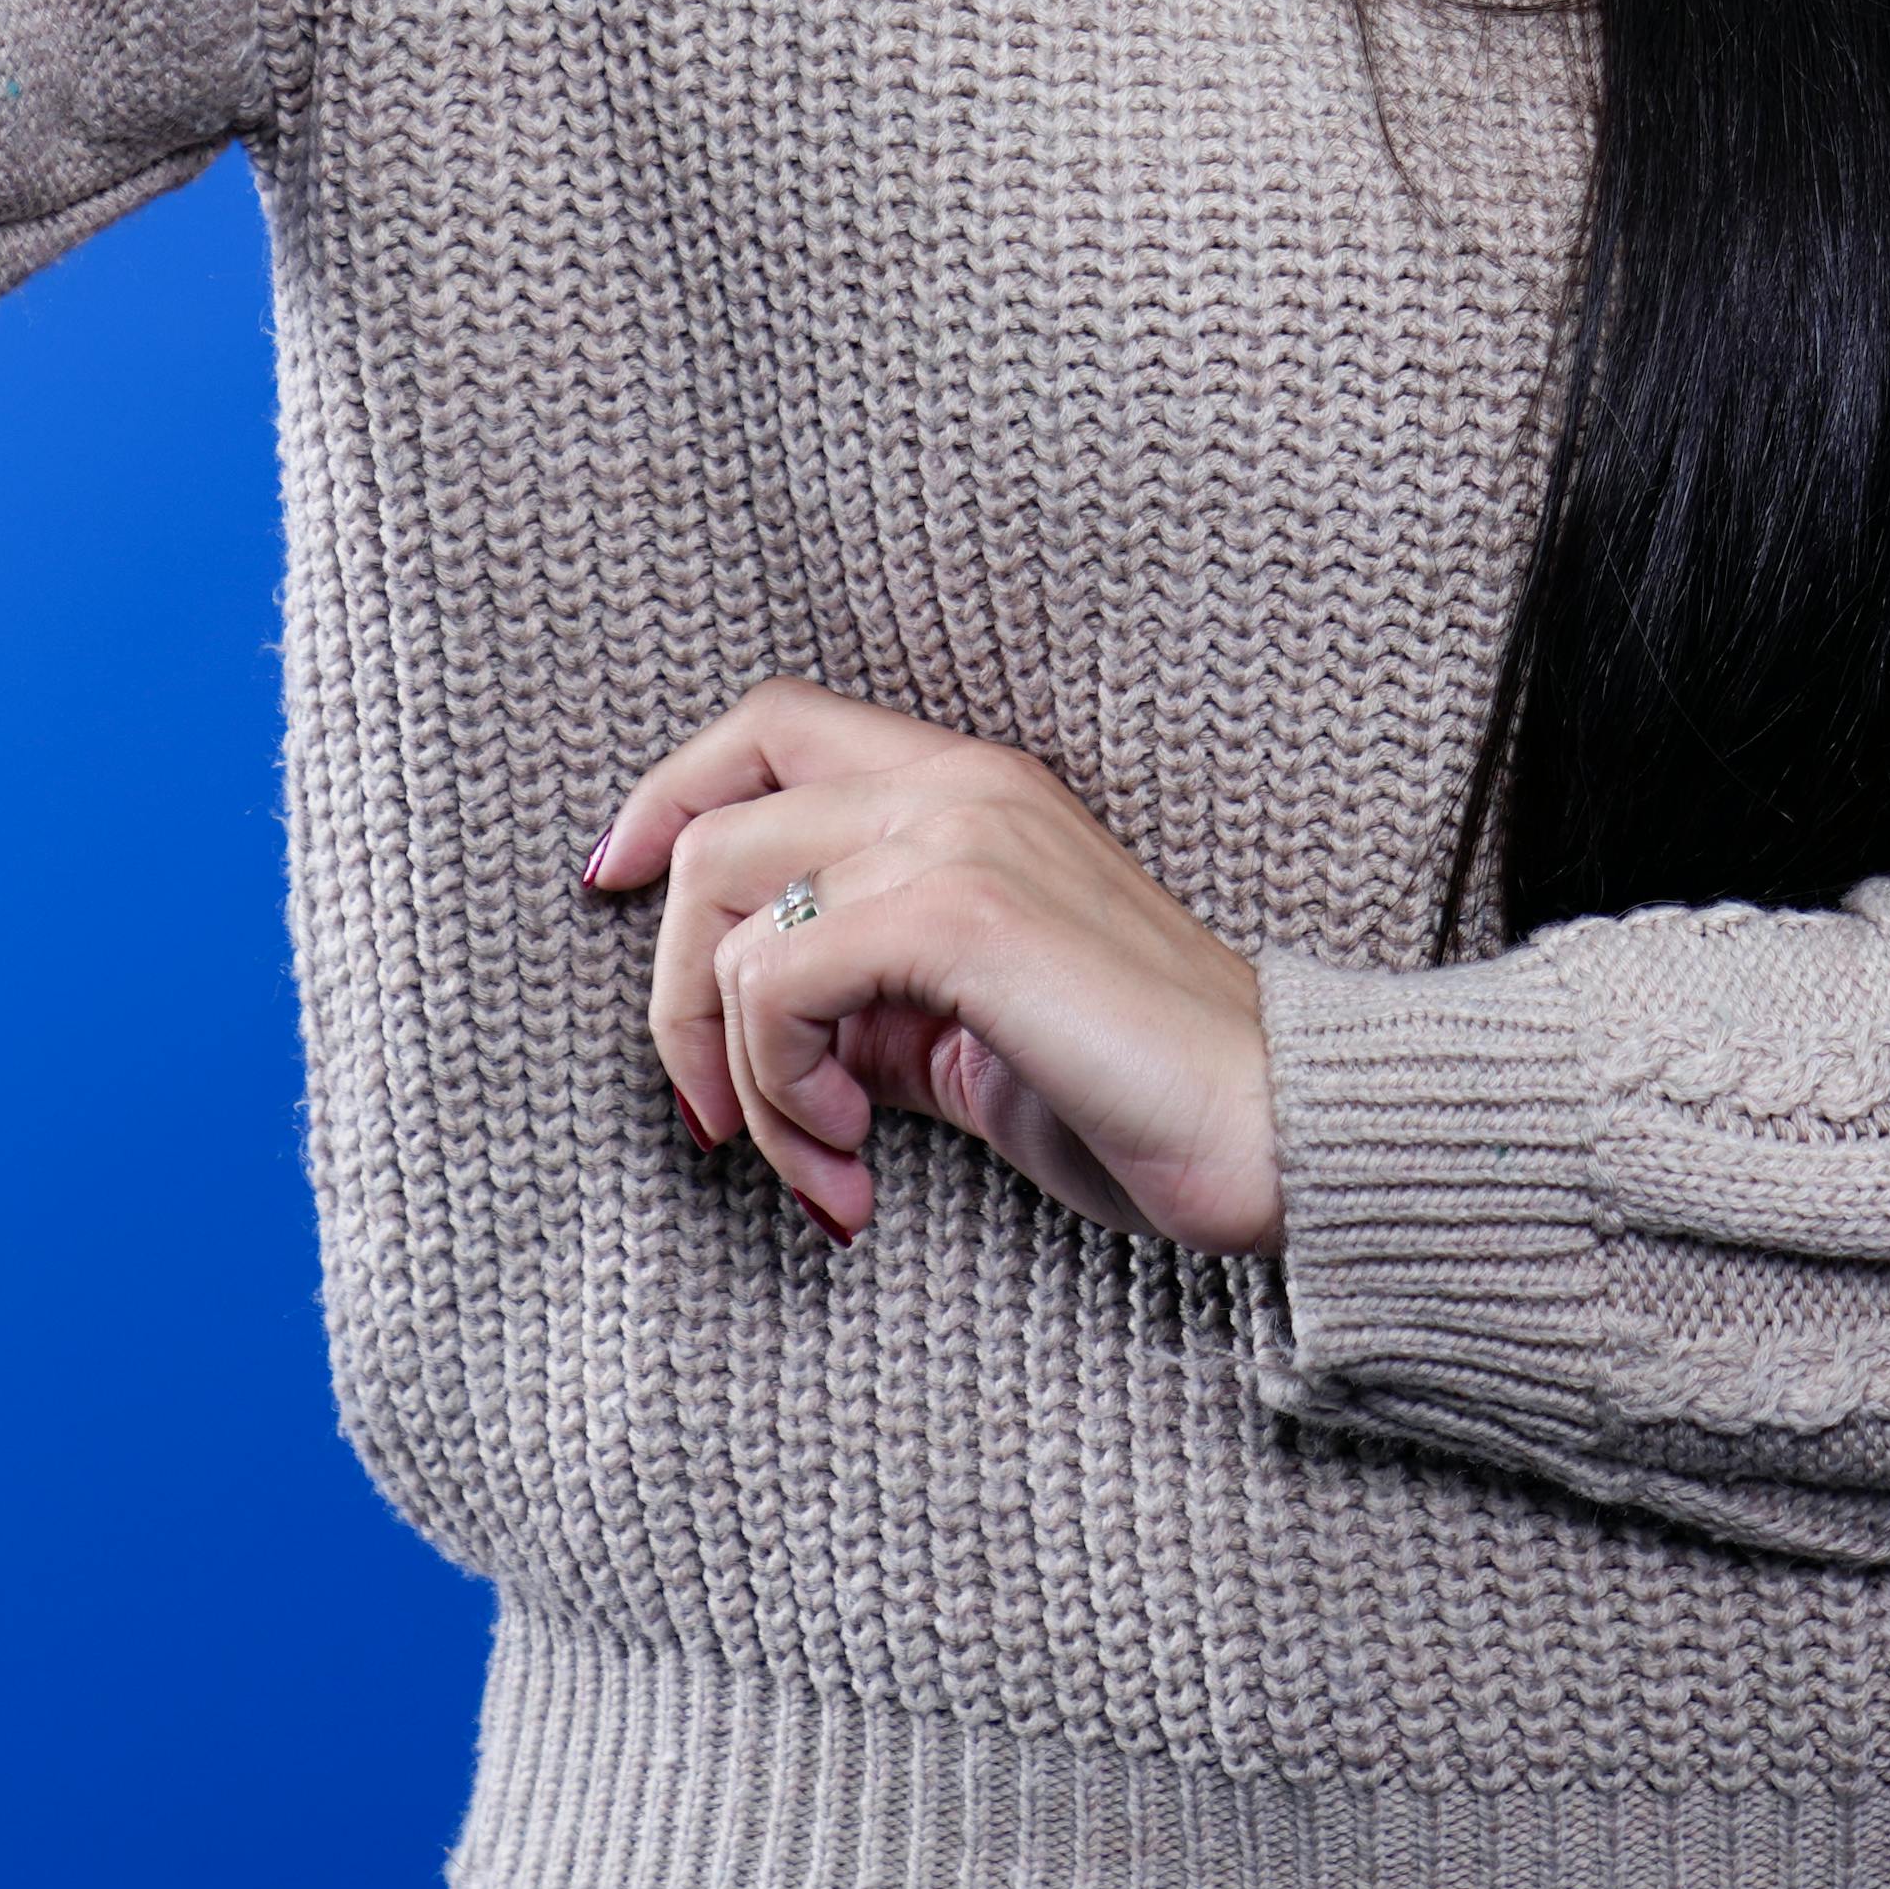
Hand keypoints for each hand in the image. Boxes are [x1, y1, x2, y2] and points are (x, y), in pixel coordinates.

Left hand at [583, 685, 1282, 1255]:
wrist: (1277, 1131)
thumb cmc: (1136, 1094)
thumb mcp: (967, 1034)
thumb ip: (869, 1001)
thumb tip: (755, 1035)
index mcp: (968, 790)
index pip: (768, 726)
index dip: (668, 795)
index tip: (612, 888)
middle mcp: (958, 787)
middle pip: (714, 832)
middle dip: (671, 996)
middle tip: (716, 1120)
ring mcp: (960, 839)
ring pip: (726, 917)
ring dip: (740, 1076)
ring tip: (826, 1162)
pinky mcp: (962, 915)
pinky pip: (774, 984)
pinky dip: (780, 1092)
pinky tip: (855, 1159)